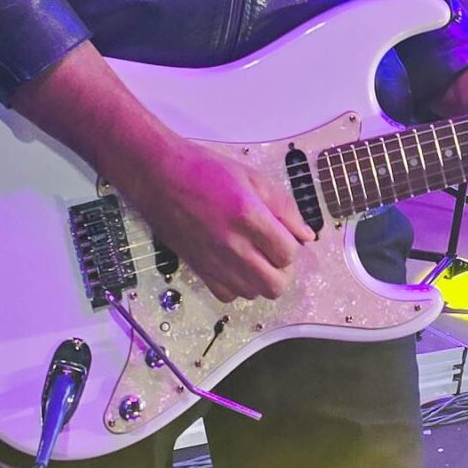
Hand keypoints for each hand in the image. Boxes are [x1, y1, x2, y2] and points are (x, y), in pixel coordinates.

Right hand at [128, 137, 311, 305]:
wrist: (160, 177)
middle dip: (284, 271)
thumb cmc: (205, 171)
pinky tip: (237, 266)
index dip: (293, 247)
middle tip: (277, 255)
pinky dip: (238, 286)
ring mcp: (214, 261)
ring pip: (254, 293)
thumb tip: (306, 235)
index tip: (285, 237)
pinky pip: (228, 296)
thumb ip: (284, 208)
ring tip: (257, 258)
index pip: (288, 253)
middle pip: (275, 284)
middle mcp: (232, 244)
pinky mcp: (198, 269)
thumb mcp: (253, 178)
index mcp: (248, 216)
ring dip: (262, 279)